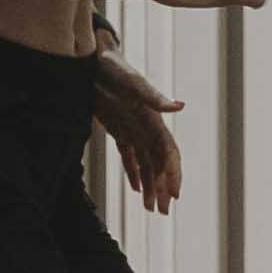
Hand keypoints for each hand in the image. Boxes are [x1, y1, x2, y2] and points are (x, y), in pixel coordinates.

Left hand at [93, 50, 184, 215]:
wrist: (92, 60)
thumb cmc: (113, 69)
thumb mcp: (131, 83)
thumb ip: (154, 97)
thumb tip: (179, 105)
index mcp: (153, 120)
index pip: (168, 153)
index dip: (173, 174)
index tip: (174, 196)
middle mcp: (146, 127)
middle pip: (159, 163)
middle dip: (163, 188)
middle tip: (163, 212)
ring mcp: (133, 128)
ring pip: (146, 163)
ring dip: (150, 185)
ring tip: (150, 208)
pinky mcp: (118, 129)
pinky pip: (129, 156)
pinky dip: (133, 172)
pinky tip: (136, 189)